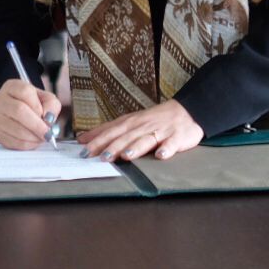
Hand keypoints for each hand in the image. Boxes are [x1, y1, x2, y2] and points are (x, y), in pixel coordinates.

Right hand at [0, 78, 61, 150]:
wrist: (18, 112)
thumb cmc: (33, 104)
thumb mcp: (45, 98)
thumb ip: (51, 105)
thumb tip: (48, 119)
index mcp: (12, 87)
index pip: (25, 92)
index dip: (38, 106)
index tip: (46, 117)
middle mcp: (0, 100)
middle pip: (18, 111)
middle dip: (36, 125)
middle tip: (48, 133)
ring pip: (15, 128)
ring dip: (33, 136)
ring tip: (42, 137)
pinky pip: (12, 141)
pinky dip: (27, 144)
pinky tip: (34, 141)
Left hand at [76, 100, 203, 161]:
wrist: (185, 111)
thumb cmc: (153, 120)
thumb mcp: (129, 122)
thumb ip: (108, 131)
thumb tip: (83, 139)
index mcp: (130, 123)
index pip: (110, 131)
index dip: (97, 140)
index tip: (83, 150)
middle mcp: (142, 126)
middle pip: (125, 137)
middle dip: (113, 146)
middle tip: (101, 156)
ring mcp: (160, 132)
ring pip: (146, 140)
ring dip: (135, 148)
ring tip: (126, 156)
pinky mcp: (176, 137)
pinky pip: (171, 144)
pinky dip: (167, 149)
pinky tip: (161, 155)